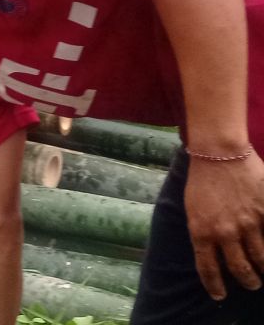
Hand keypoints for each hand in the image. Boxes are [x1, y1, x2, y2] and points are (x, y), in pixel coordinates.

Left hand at [185, 150, 263, 298]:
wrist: (219, 153)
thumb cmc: (202, 179)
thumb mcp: (192, 209)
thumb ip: (203, 232)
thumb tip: (211, 251)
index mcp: (201, 232)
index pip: (208, 269)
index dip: (215, 286)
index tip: (219, 295)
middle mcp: (225, 233)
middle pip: (240, 269)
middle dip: (248, 281)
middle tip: (252, 283)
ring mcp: (248, 224)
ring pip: (261, 259)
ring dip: (263, 269)